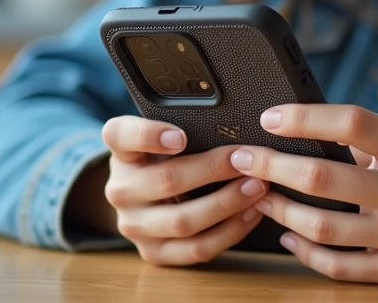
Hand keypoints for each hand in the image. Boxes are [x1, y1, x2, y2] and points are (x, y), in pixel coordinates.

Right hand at [98, 115, 267, 264]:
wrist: (145, 201)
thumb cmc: (165, 160)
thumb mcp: (164, 138)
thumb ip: (187, 126)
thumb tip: (235, 124)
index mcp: (122, 152)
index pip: (120, 135)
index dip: (149, 135)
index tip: (181, 137)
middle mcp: (120, 190)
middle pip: (167, 180)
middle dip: (214, 170)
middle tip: (247, 161)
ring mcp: (134, 226)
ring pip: (183, 221)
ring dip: (227, 204)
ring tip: (256, 187)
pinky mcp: (154, 252)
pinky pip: (195, 249)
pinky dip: (230, 232)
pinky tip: (251, 214)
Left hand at [229, 104, 377, 286]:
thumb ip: (371, 140)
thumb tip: (307, 130)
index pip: (353, 124)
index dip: (306, 118)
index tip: (272, 117)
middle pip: (325, 179)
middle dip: (273, 166)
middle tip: (243, 158)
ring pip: (324, 226)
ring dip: (280, 209)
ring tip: (257, 195)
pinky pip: (339, 265)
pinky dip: (306, 250)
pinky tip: (288, 235)